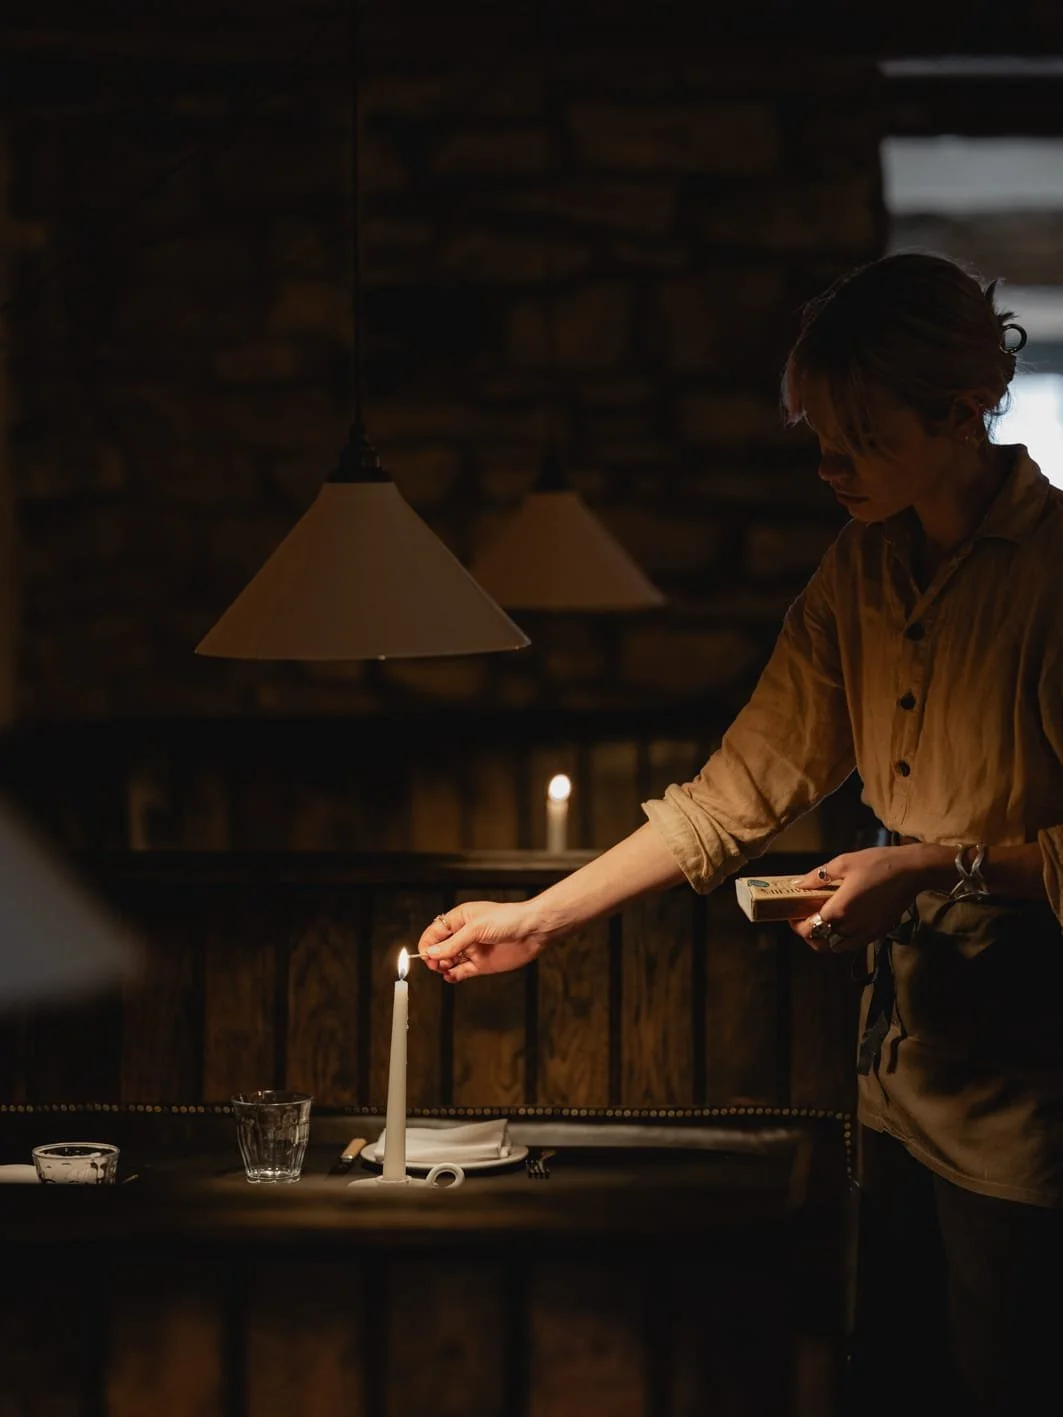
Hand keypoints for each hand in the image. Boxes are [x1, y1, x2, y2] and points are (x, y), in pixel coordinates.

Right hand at [416, 899, 549, 982]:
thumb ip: (453, 943)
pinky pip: (462, 972)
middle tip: (435, 964)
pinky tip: (451, 976)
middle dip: (434, 957)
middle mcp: (463, 935)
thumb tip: (431, 953)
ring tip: (444, 969)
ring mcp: (472, 950)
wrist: (532, 931)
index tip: (424, 955)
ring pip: (449, 961)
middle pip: (439, 948)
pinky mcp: (481, 964)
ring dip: (443, 966)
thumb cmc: (507, 919)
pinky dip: (454, 975)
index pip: (435, 932)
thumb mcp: (476, 928)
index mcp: (459, 919)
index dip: (427, 943)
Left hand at [789, 846, 930, 952]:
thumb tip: (798, 884)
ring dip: (826, 940)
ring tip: (823, 922)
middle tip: (805, 920)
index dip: (796, 926)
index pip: (809, 929)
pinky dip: (843, 939)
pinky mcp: (878, 932)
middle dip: (808, 936)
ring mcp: (866, 932)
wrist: (912, 871)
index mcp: (839, 910)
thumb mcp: (843, 863)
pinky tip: (844, 922)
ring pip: (837, 948)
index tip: (792, 915)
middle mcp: (851, 927)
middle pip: (820, 944)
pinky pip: (854, 944)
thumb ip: (818, 876)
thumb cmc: (878, 863)